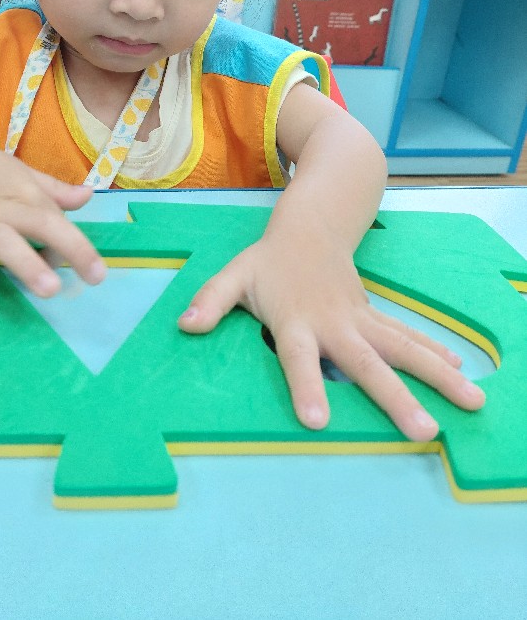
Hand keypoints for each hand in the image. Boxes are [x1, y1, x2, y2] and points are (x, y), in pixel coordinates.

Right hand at [0, 128, 104, 300]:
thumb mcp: (18, 172)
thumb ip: (52, 190)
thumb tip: (88, 197)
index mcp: (25, 192)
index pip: (57, 220)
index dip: (79, 246)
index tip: (98, 274)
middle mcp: (4, 207)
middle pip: (41, 225)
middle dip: (70, 249)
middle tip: (95, 278)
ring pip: (4, 242)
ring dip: (28, 264)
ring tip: (49, 289)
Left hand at [177, 235, 485, 440]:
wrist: (311, 224)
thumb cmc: (269, 261)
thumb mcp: (234, 276)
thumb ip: (211, 301)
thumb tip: (184, 325)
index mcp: (295, 320)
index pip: (298, 357)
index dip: (307, 386)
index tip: (317, 420)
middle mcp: (333, 323)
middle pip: (365, 362)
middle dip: (394, 396)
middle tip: (422, 430)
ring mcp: (359, 319)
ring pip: (401, 348)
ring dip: (435, 375)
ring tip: (470, 402)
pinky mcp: (372, 316)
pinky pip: (406, 336)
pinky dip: (432, 353)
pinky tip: (458, 372)